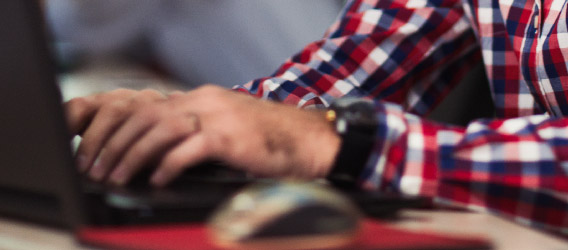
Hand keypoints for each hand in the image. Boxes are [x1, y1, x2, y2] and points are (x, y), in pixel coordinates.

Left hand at [65, 85, 340, 185]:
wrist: (311, 140)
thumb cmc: (272, 141)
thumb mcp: (229, 128)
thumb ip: (197, 133)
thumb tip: (160, 154)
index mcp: (203, 98)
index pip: (147, 107)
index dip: (117, 129)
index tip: (98, 151)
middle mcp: (207, 101)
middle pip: (145, 115)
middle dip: (114, 142)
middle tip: (97, 167)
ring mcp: (219, 117)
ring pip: (160, 129)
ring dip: (132, 154)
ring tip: (117, 174)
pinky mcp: (231, 137)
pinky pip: (189, 148)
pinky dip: (167, 164)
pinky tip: (156, 178)